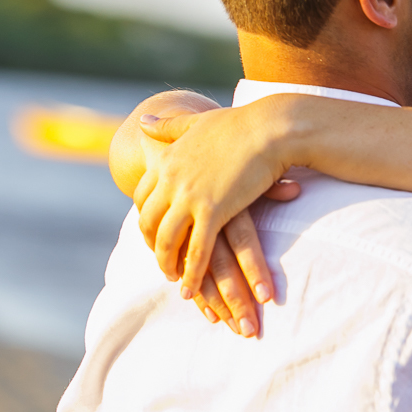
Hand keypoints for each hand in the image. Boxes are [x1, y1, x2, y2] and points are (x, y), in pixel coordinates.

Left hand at [134, 99, 300, 315]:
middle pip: (149, 222)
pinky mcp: (213, 212)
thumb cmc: (240, 123)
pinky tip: (191, 290)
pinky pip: (196, 251)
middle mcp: (171, 180)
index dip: (146, 218)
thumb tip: (142, 122)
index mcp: (167, 160)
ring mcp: (190, 197)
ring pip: (168, 241)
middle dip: (153, 246)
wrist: (269, 128)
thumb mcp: (195, 122)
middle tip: (162, 262)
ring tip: (176, 281)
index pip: (142, 196)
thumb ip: (168, 126)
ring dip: (168, 265)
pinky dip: (192, 274)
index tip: (153, 233)